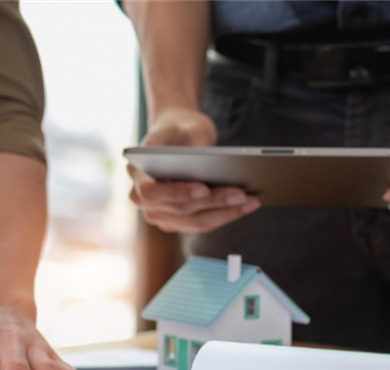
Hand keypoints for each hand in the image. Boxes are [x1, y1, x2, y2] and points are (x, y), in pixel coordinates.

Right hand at [130, 107, 260, 232]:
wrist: (178, 134)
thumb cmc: (179, 127)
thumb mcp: (187, 126)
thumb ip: (195, 145)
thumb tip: (214, 170)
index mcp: (138, 174)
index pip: (151, 193)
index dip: (176, 193)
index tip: (203, 188)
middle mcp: (145, 199)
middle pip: (179, 210)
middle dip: (213, 202)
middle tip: (241, 193)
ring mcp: (161, 213)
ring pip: (194, 222)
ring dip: (225, 213)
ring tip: (251, 201)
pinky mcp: (179, 220)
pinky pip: (203, 222)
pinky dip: (226, 214)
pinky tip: (248, 204)